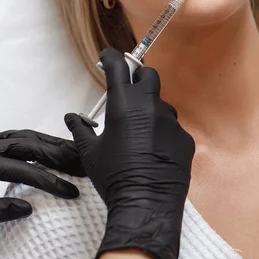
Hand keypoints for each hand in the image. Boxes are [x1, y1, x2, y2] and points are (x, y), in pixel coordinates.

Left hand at [0, 129, 84, 224]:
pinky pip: (20, 136)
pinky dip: (39, 140)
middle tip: (83, 164)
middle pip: (31, 145)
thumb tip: (26, 209)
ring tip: (74, 152)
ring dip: (53, 144)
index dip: (49, 180)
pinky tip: (50, 147)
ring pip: (28, 136)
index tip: (69, 191)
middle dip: (60, 155)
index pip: (23, 170)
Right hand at [64, 47, 195, 258]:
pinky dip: (162, 132)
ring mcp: (171, 121)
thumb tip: (72, 118)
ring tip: (140, 131)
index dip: (111, 58)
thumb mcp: (90, 153)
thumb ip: (81, 129)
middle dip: (138, 77)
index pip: (118, 68)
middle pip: (148, 76)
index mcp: (124, 105)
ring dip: (150, 108)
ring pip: (162, 103)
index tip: (107, 56)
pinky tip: (154, 150)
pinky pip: (172, 127)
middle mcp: (150, 107)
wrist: (146, 203)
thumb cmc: (113, 177)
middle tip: (128, 89)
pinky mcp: (185, 138)